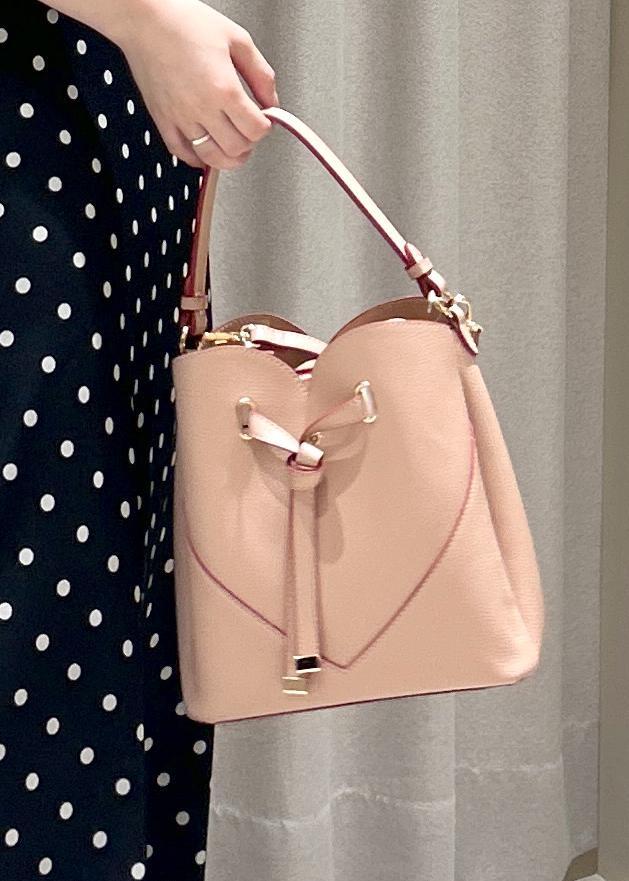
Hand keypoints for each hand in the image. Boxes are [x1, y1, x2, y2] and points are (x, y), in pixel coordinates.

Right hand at [116, 0, 278, 168]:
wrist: (146, 19)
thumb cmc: (185, 23)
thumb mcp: (237, 39)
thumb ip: (261, 74)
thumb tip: (272, 102)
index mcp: (224, 89)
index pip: (256, 129)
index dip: (265, 126)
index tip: (263, 119)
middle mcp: (202, 108)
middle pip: (237, 148)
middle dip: (249, 143)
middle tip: (249, 131)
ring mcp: (181, 118)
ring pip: (212, 158)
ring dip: (228, 158)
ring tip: (233, 147)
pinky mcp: (163, 120)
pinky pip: (182, 153)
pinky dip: (198, 158)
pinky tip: (206, 150)